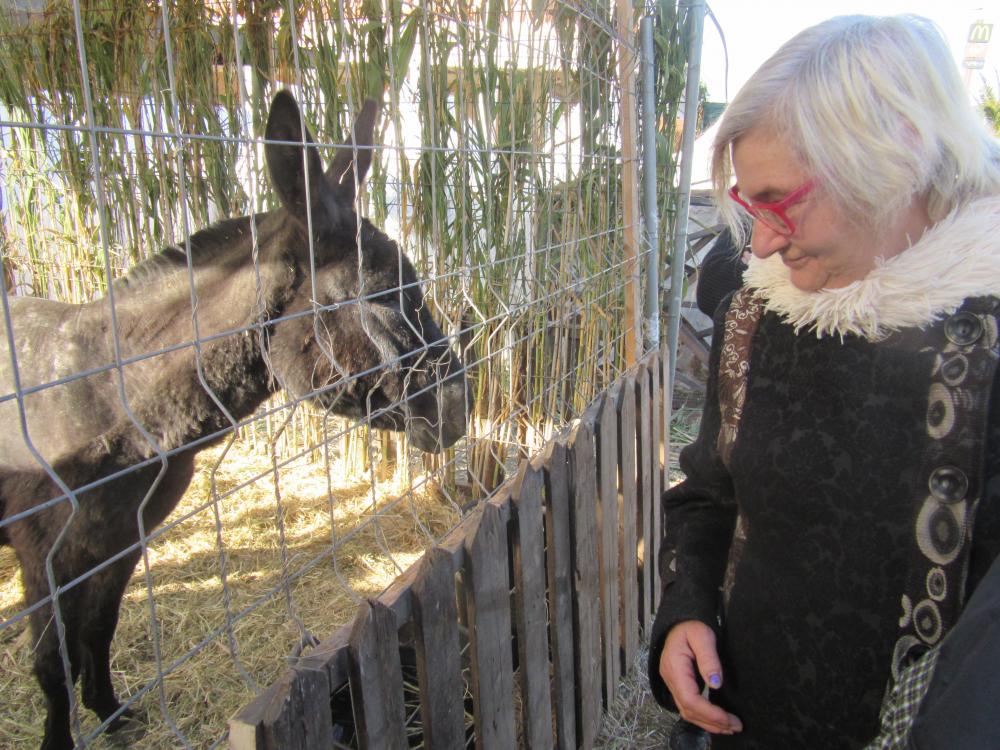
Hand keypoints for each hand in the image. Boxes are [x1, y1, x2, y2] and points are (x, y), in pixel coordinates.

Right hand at [659, 620, 742, 735]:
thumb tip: (716, 684)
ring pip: (686, 712)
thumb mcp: (702, 636)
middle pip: (688, 709)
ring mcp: (672, 683)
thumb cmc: (691, 627)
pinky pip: (687, 706)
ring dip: (708, 723)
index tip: (728, 719)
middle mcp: (670, 678)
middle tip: (736, 726)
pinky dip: (702, 717)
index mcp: (674, 667)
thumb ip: (709, 659)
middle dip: (712, 722)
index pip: (689, 698)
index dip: (709, 713)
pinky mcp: (678, 685)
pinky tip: (716, 719)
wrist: (679, 623)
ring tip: (729, 727)